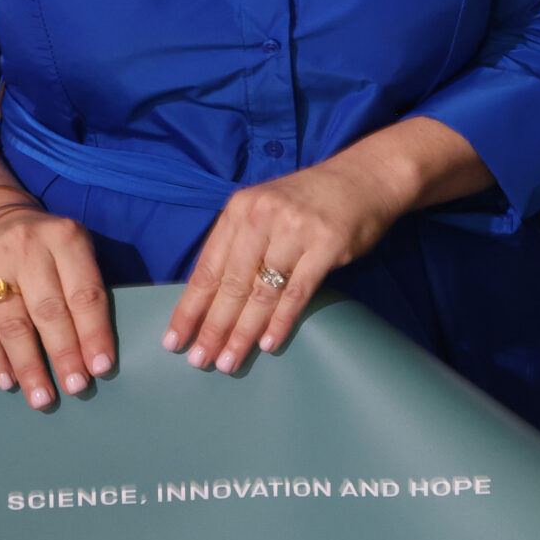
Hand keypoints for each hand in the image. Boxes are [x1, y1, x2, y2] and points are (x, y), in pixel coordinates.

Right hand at [0, 207, 115, 409]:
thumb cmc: (43, 248)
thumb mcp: (72, 249)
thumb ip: (84, 287)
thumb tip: (96, 352)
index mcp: (65, 237)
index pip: (84, 293)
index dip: (94, 333)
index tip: (102, 368)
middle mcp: (27, 246)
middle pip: (49, 311)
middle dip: (64, 354)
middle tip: (76, 388)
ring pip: (12, 324)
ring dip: (29, 366)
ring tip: (42, 398)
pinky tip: (8, 382)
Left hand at [165, 158, 408, 373]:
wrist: (365, 177)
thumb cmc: (310, 202)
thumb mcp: (265, 210)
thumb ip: (240, 245)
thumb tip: (211, 301)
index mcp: (240, 209)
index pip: (207, 267)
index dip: (190, 307)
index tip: (174, 340)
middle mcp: (262, 217)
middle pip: (230, 283)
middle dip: (213, 327)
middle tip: (199, 360)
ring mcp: (295, 230)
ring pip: (261, 291)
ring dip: (243, 332)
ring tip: (229, 361)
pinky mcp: (326, 244)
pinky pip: (297, 292)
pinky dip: (281, 321)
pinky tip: (269, 344)